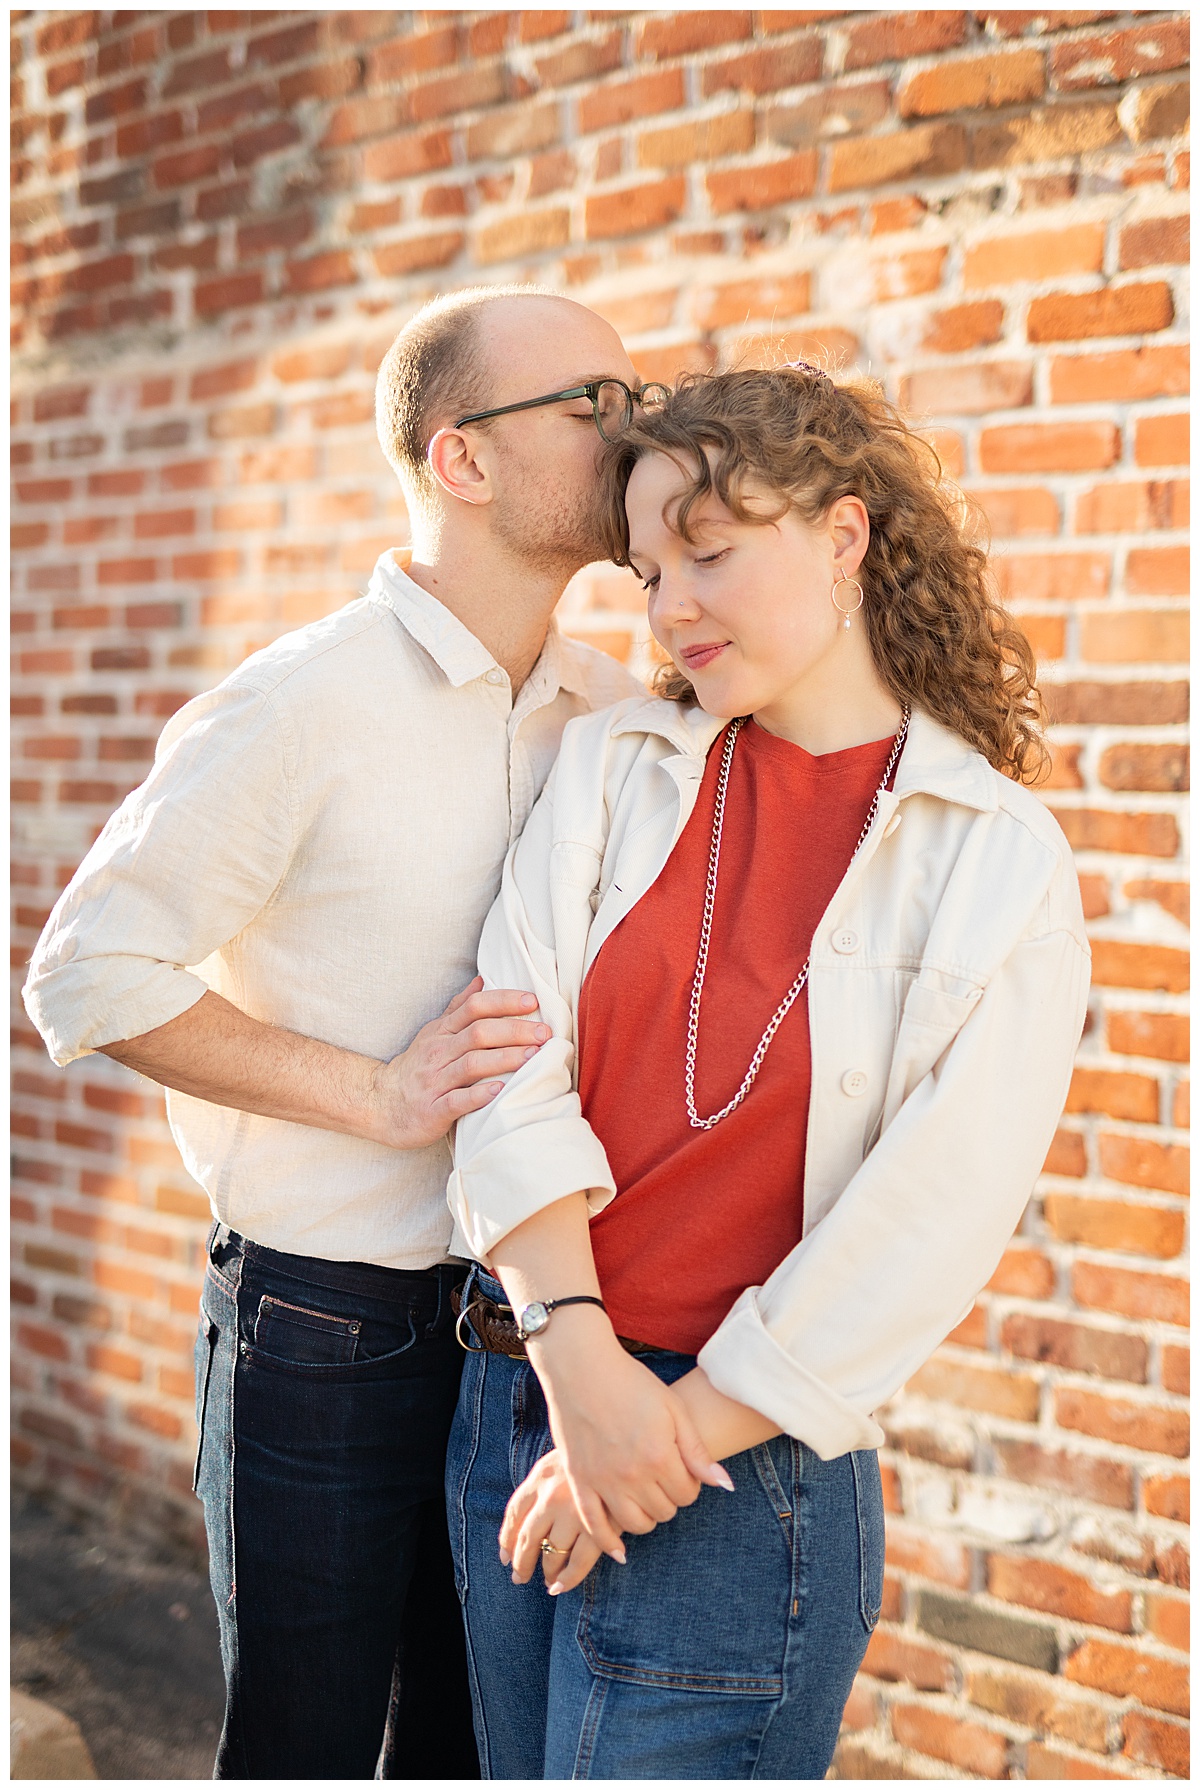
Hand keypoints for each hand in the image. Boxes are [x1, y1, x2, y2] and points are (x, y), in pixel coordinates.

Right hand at [364, 977, 547, 1148]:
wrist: (380, 1104)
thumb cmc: (416, 1068)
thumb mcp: (434, 1033)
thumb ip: (458, 1008)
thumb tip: (482, 980)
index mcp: (442, 1032)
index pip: (474, 1008)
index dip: (504, 1001)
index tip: (533, 1001)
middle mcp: (439, 1052)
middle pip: (478, 1033)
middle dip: (514, 1031)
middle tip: (544, 1032)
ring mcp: (434, 1081)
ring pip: (471, 1064)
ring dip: (504, 1059)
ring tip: (533, 1057)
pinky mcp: (433, 1110)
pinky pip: (456, 1101)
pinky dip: (478, 1095)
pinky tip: (499, 1091)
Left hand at [499, 1448, 609, 1594]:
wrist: (628, 1448)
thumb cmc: (596, 1453)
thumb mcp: (564, 1457)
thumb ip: (546, 1482)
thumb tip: (528, 1518)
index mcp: (542, 1475)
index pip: (515, 1512)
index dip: (508, 1538)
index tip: (505, 1556)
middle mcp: (552, 1495)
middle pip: (528, 1538)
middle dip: (522, 1563)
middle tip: (520, 1577)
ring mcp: (574, 1513)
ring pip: (551, 1554)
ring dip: (548, 1572)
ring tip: (549, 1582)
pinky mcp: (598, 1528)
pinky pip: (577, 1563)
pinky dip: (567, 1579)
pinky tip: (561, 1586)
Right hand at [531, 1312, 733, 1551]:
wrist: (582, 1368)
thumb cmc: (632, 1383)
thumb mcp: (673, 1410)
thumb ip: (697, 1451)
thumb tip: (724, 1486)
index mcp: (660, 1455)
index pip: (687, 1494)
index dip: (689, 1485)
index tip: (681, 1470)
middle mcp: (632, 1475)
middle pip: (664, 1512)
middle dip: (669, 1499)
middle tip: (662, 1479)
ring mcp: (602, 1481)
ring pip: (634, 1525)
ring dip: (645, 1518)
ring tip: (644, 1497)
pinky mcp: (578, 1482)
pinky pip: (594, 1526)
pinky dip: (608, 1542)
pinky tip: (619, 1550)